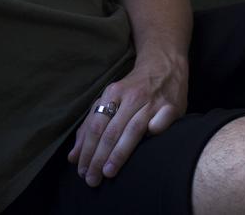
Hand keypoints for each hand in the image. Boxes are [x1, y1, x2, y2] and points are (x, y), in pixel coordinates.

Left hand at [68, 55, 187, 185]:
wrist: (165, 65)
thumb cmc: (133, 88)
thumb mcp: (109, 99)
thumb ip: (90, 127)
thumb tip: (73, 156)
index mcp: (113, 93)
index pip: (96, 126)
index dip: (87, 149)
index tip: (81, 170)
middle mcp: (131, 97)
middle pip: (111, 131)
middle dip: (99, 157)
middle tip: (92, 179)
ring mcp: (153, 102)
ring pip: (132, 130)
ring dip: (119, 153)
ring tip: (108, 172)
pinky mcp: (172, 107)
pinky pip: (161, 122)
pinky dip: (153, 133)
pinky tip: (146, 150)